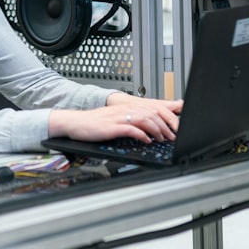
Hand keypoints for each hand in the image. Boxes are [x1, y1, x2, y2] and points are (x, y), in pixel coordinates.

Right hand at [49, 95, 182, 143]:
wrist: (75, 123)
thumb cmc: (93, 123)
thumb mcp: (114, 119)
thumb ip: (130, 121)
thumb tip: (146, 129)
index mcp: (126, 107)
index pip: (152, 108)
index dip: (165, 118)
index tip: (173, 127)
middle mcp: (124, 110)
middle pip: (152, 113)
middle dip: (165, 125)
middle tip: (171, 136)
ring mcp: (118, 118)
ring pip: (145, 119)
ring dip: (157, 130)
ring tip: (162, 139)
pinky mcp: (112, 127)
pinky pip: (131, 129)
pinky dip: (142, 135)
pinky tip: (147, 140)